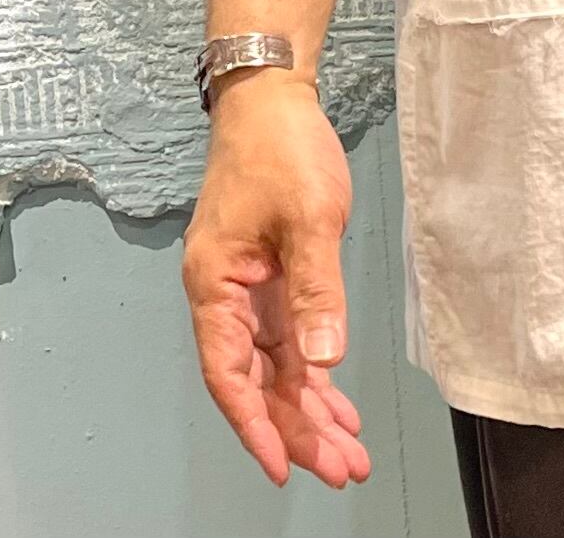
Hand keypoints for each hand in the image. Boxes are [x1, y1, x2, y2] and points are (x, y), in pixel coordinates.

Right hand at [182, 68, 371, 488]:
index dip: (258, 425)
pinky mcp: (271, 271)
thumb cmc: (281, 147)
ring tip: (347, 448)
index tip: (286, 468)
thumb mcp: (308, 216)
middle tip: (341, 468)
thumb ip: (316, 289)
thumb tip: (325, 359)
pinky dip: (313, 367)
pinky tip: (335, 395)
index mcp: (215, 287)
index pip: (231, 376)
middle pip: (257, 379)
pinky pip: (289, 335)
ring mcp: (247, 285)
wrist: (272, 95)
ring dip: (309, 406)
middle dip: (298, 427)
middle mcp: (224, 295)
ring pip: (276, 363)